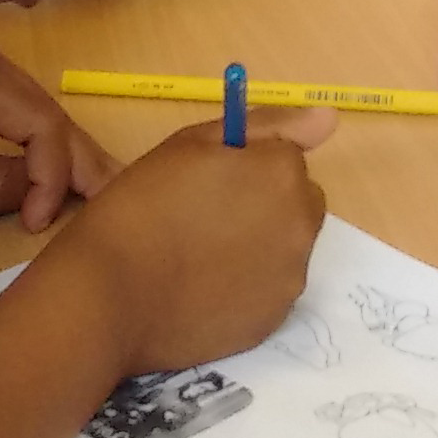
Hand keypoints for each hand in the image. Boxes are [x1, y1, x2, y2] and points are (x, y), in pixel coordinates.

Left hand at [0, 31, 119, 227]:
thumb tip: (40, 196)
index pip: (36, 118)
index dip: (52, 171)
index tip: (39, 224)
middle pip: (44, 106)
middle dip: (79, 157)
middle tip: (117, 198)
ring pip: (34, 106)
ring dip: (63, 151)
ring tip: (101, 189)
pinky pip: (14, 106)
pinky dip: (38, 140)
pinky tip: (61, 166)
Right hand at [52, 110, 334, 373]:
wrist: (109, 294)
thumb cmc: (142, 205)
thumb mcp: (194, 144)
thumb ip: (268, 127)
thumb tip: (328, 117)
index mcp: (282, 172)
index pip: (286, 157)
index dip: (247, 167)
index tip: (210, 182)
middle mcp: (300, 224)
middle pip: (298, 203)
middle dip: (266, 203)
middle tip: (208, 217)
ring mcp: (290, 277)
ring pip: (287, 247)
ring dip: (261, 244)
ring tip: (202, 256)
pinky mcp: (274, 320)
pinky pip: (272, 290)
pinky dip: (250, 285)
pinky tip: (206, 289)